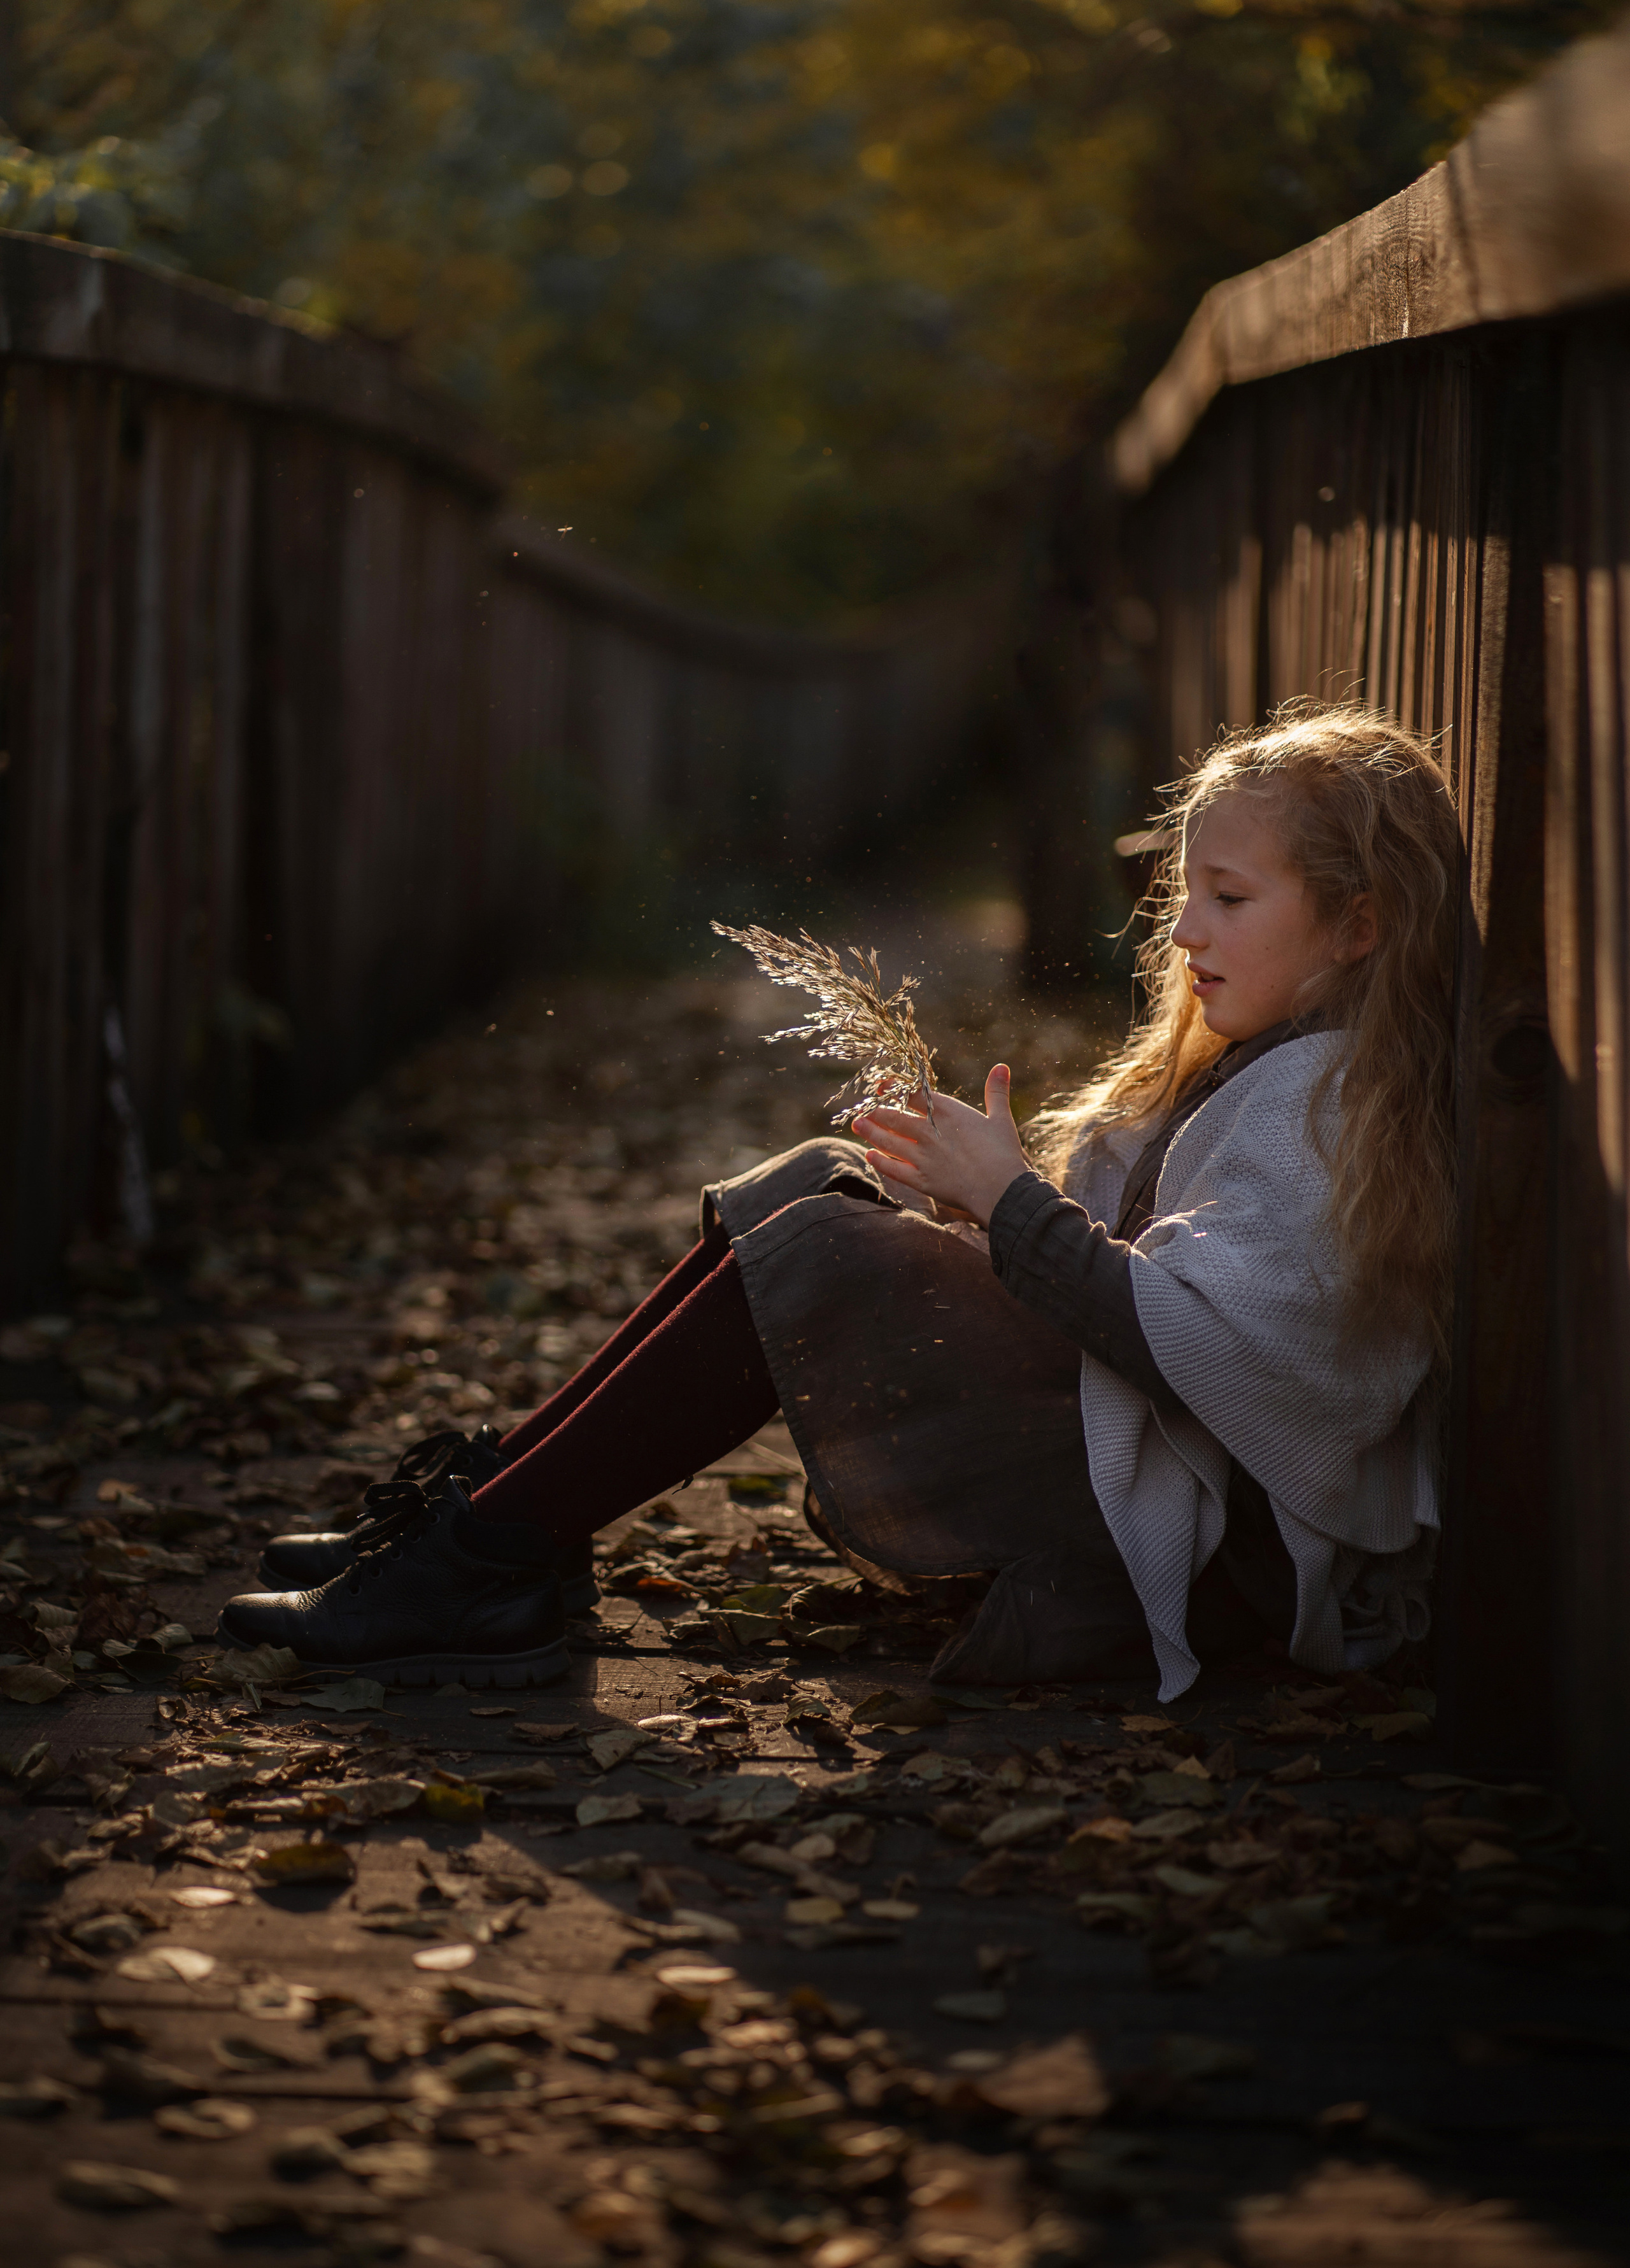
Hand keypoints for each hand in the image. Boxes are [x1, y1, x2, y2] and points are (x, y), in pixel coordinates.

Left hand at [852, 1066, 1029, 1228]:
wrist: (1000, 1189)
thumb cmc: (1003, 1153)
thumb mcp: (1000, 1119)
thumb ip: (996, 1092)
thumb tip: (1001, 1066)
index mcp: (946, 1113)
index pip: (911, 1095)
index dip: (893, 1089)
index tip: (880, 1085)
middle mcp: (928, 1132)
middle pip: (893, 1118)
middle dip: (875, 1112)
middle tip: (862, 1109)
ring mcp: (921, 1157)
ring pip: (888, 1142)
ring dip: (870, 1132)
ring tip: (857, 1125)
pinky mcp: (920, 1180)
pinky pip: (893, 1169)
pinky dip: (879, 1162)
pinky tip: (869, 1155)